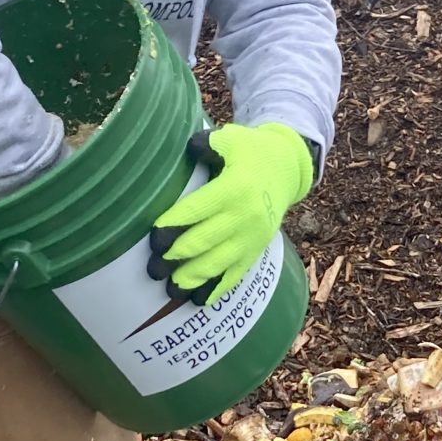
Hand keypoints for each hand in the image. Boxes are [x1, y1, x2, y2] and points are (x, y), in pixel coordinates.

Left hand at [153, 123, 313, 302]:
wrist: (288, 170)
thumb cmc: (252, 152)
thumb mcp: (233, 139)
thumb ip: (208, 144)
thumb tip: (188, 148)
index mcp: (235, 188)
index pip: (197, 210)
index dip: (174, 225)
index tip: (154, 238)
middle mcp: (244, 216)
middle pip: (203, 241)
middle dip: (176, 256)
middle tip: (153, 267)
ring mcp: (251, 237)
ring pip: (217, 263)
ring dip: (191, 278)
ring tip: (170, 288)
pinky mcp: (256, 250)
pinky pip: (235, 275)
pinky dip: (216, 290)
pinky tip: (197, 301)